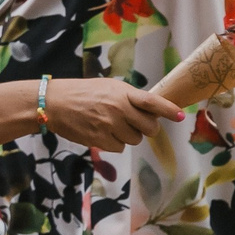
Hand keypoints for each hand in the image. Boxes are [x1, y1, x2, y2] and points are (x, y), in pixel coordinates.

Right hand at [43, 79, 183, 148]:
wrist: (54, 103)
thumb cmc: (83, 92)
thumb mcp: (109, 87)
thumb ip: (129, 97)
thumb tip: (151, 109)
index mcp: (123, 93)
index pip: (152, 102)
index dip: (169, 110)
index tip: (181, 116)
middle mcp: (118, 109)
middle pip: (149, 127)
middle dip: (148, 128)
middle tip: (139, 124)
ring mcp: (109, 125)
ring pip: (135, 139)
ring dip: (130, 135)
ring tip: (114, 125)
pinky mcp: (99, 139)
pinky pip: (119, 148)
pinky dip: (116, 143)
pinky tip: (104, 133)